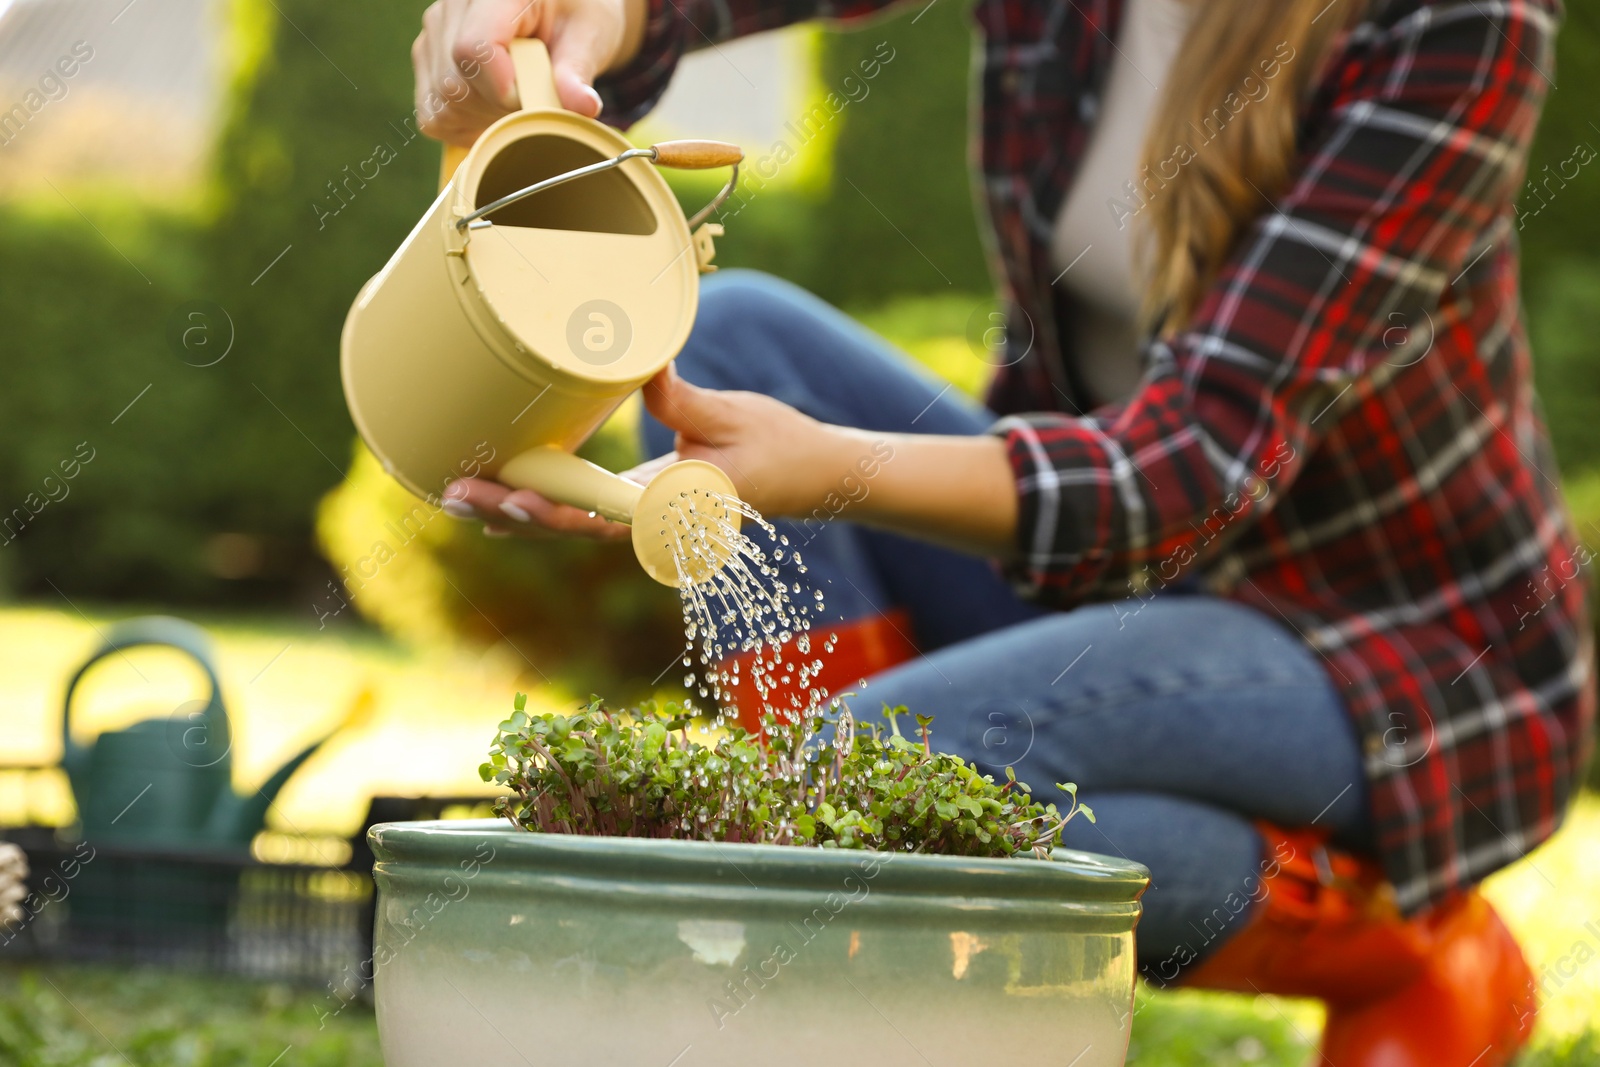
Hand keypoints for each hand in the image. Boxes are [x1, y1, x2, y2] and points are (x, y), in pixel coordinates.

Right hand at [412, 0, 644, 143]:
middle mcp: (453, 7)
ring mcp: (433, 34)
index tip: (533, 102)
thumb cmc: (572, 21)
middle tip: (535, 102)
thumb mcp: (588, 38)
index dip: (502, 90)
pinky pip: (435, 114)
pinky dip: (467, 126)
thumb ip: (577, 71)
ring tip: (518, 101)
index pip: (473, 49)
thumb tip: (584, 105)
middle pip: (457, 84)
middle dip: (501, 111)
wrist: (557, 16)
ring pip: (444, 103)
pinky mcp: (426, 61)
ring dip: (485, 120)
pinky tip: (494, 108)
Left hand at [442, 368, 853, 538]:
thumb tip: (640, 367)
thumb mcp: (733, 416)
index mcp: (674, 502)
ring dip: (513, 515)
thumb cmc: (782, 446)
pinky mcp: (643, 506)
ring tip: (457, 498)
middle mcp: (653, 519)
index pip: (603, 514)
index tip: (511, 499)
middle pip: (568, 525)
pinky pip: (583, 513)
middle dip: (509, 512)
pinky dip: (540, 508)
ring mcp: (646, 518)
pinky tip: (500, 501)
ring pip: (568, 524)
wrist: (817, 478)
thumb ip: (681, 400)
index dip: (553, 510)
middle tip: (454, 494)